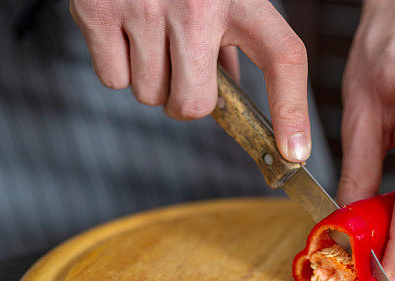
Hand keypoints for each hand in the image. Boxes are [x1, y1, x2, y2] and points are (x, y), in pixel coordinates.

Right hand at [70, 0, 311, 161]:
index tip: (294, 151)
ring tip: (151, 36)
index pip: (283, 58)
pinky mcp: (100, 11)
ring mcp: (145, 9)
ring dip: (150, 80)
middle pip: (192, 105)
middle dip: (185, 98)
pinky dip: (117, 66)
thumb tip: (227, 95)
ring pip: (149, 95)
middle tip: (181, 68)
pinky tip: (125, 31)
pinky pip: (113, 78)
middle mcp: (196, 6)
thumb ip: (231, 39)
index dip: (291, 111)